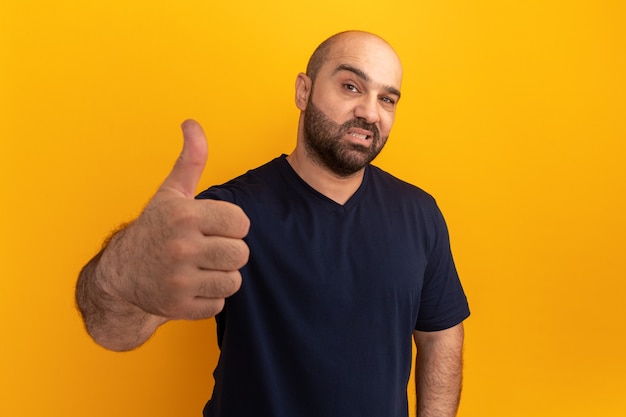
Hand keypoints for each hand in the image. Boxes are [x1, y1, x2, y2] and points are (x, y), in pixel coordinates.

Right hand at [101, 120, 249, 319]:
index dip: (232, 226)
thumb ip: (190, 160)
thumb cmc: (155, 228)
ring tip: (202, 268)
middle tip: (209, 249)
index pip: (241, 223)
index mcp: (185, 216)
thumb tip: (192, 124)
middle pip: (241, 254)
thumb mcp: (172, 193)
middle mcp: (181, 248)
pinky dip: (210, 297)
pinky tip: (192, 286)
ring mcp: (179, 280)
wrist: (122, 273)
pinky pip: (219, 303)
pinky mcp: (179, 307)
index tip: (215, 227)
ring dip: (222, 275)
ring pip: (233, 281)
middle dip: (229, 252)